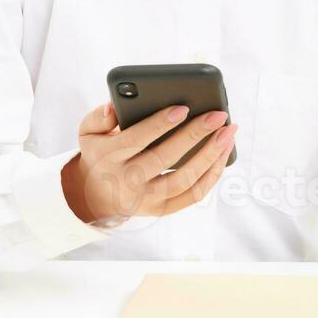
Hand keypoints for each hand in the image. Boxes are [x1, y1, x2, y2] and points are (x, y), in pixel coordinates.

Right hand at [61, 102, 236, 224]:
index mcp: (108, 158)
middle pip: (164, 160)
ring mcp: (146, 200)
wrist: (97, 194)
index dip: (159, 125)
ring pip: (184, 181)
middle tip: (219, 115)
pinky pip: (193, 195)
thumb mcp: (88, 133)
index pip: (135, 140)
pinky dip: (212, 175)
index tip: (183, 108)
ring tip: (229, 132)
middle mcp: (127, 182)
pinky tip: (224, 153)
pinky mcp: (162, 209)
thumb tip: (113, 108)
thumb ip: (97, 117)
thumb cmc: (101, 153)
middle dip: (195, 136)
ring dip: (211, 156)